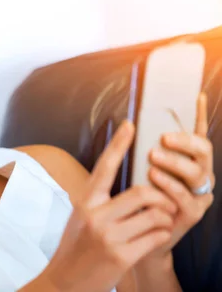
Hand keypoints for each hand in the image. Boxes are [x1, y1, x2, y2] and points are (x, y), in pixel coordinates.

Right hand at [41, 120, 176, 291]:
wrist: (64, 282)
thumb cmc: (75, 247)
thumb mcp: (80, 217)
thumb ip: (99, 200)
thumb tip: (125, 183)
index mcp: (85, 202)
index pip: (104, 167)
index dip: (118, 144)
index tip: (131, 125)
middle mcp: (94, 216)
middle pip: (141, 193)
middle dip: (161, 197)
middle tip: (165, 202)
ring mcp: (108, 237)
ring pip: (154, 216)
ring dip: (164, 219)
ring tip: (159, 223)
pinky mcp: (121, 256)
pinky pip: (156, 237)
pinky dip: (162, 235)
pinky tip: (155, 237)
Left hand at [144, 92, 214, 258]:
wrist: (136, 235)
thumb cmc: (136, 197)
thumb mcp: (137, 169)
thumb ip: (141, 150)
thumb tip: (128, 123)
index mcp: (188, 160)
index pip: (198, 134)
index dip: (198, 116)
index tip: (195, 95)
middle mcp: (199, 175)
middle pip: (203, 151)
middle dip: (185, 142)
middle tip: (163, 138)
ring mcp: (199, 195)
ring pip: (197, 174)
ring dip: (176, 163)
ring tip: (153, 158)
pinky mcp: (192, 214)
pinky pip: (187, 198)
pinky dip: (171, 186)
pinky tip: (155, 178)